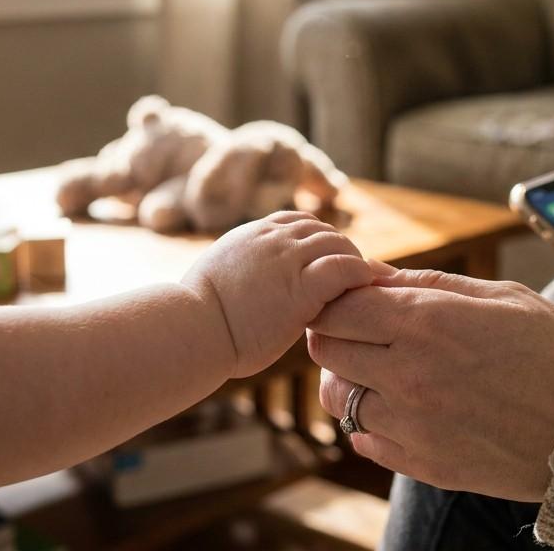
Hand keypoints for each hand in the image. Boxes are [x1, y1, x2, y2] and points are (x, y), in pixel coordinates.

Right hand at [183, 211, 371, 376]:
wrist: (191, 332)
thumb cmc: (197, 319)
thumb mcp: (218, 277)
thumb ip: (242, 269)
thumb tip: (247, 281)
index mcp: (251, 235)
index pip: (298, 221)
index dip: (318, 239)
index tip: (326, 259)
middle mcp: (271, 239)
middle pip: (322, 230)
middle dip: (340, 249)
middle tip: (352, 275)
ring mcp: (288, 259)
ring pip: (337, 244)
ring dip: (352, 261)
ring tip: (360, 284)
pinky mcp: (302, 286)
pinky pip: (345, 268)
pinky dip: (358, 274)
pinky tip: (362, 288)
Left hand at [308, 268, 553, 501]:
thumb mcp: (504, 296)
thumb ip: (432, 284)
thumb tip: (377, 275)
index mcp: (427, 322)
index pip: (337, 306)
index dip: (341, 298)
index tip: (359, 298)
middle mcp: (408, 374)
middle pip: (327, 349)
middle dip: (339, 334)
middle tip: (370, 331)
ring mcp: (412, 425)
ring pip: (338, 398)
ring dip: (353, 380)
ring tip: (388, 371)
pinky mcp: (424, 464)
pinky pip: (366, 439)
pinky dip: (374, 422)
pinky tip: (409, 408)